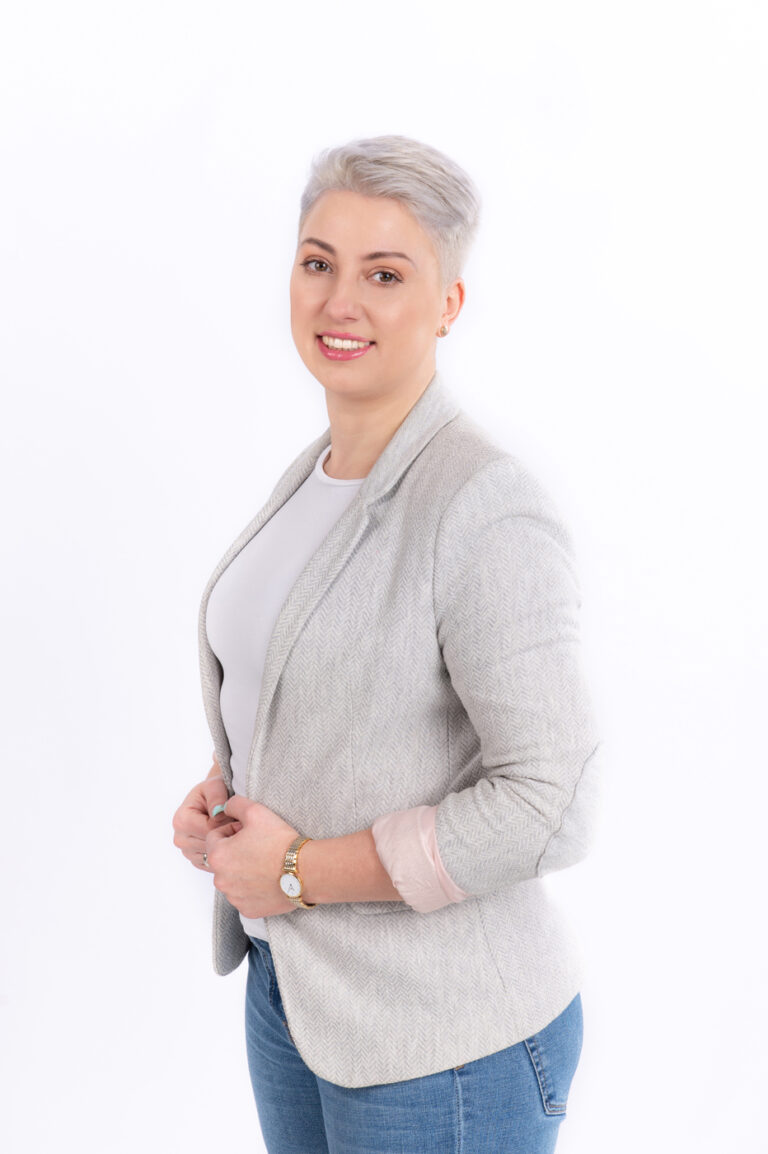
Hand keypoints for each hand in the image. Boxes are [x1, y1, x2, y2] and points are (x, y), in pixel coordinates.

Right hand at [172, 758, 237, 869]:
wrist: (215, 800)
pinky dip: (224, 856)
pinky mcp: (196, 861)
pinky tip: (231, 844)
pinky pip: (213, 865)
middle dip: (227, 837)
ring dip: (227, 847)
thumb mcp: (216, 785)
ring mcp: (187, 852)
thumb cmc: (215, 792)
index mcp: (181, 819)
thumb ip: (217, 796)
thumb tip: (217, 813)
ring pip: (213, 857)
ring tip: (235, 834)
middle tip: (240, 827)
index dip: (227, 824)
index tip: (238, 817)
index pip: (209, 830)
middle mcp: (180, 838)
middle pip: (210, 845)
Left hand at [205, 796, 298, 917]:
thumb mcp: (256, 811)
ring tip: (265, 863)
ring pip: (232, 878)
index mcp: (218, 856)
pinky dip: (252, 888)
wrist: (304, 870)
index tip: (250, 832)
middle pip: (222, 859)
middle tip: (259, 846)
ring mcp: (234, 897)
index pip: (214, 837)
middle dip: (235, 851)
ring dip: (242, 870)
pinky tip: (267, 879)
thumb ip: (234, 804)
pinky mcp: (247, 910)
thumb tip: (225, 807)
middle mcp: (220, 880)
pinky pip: (243, 895)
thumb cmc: (279, 842)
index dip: (232, 830)